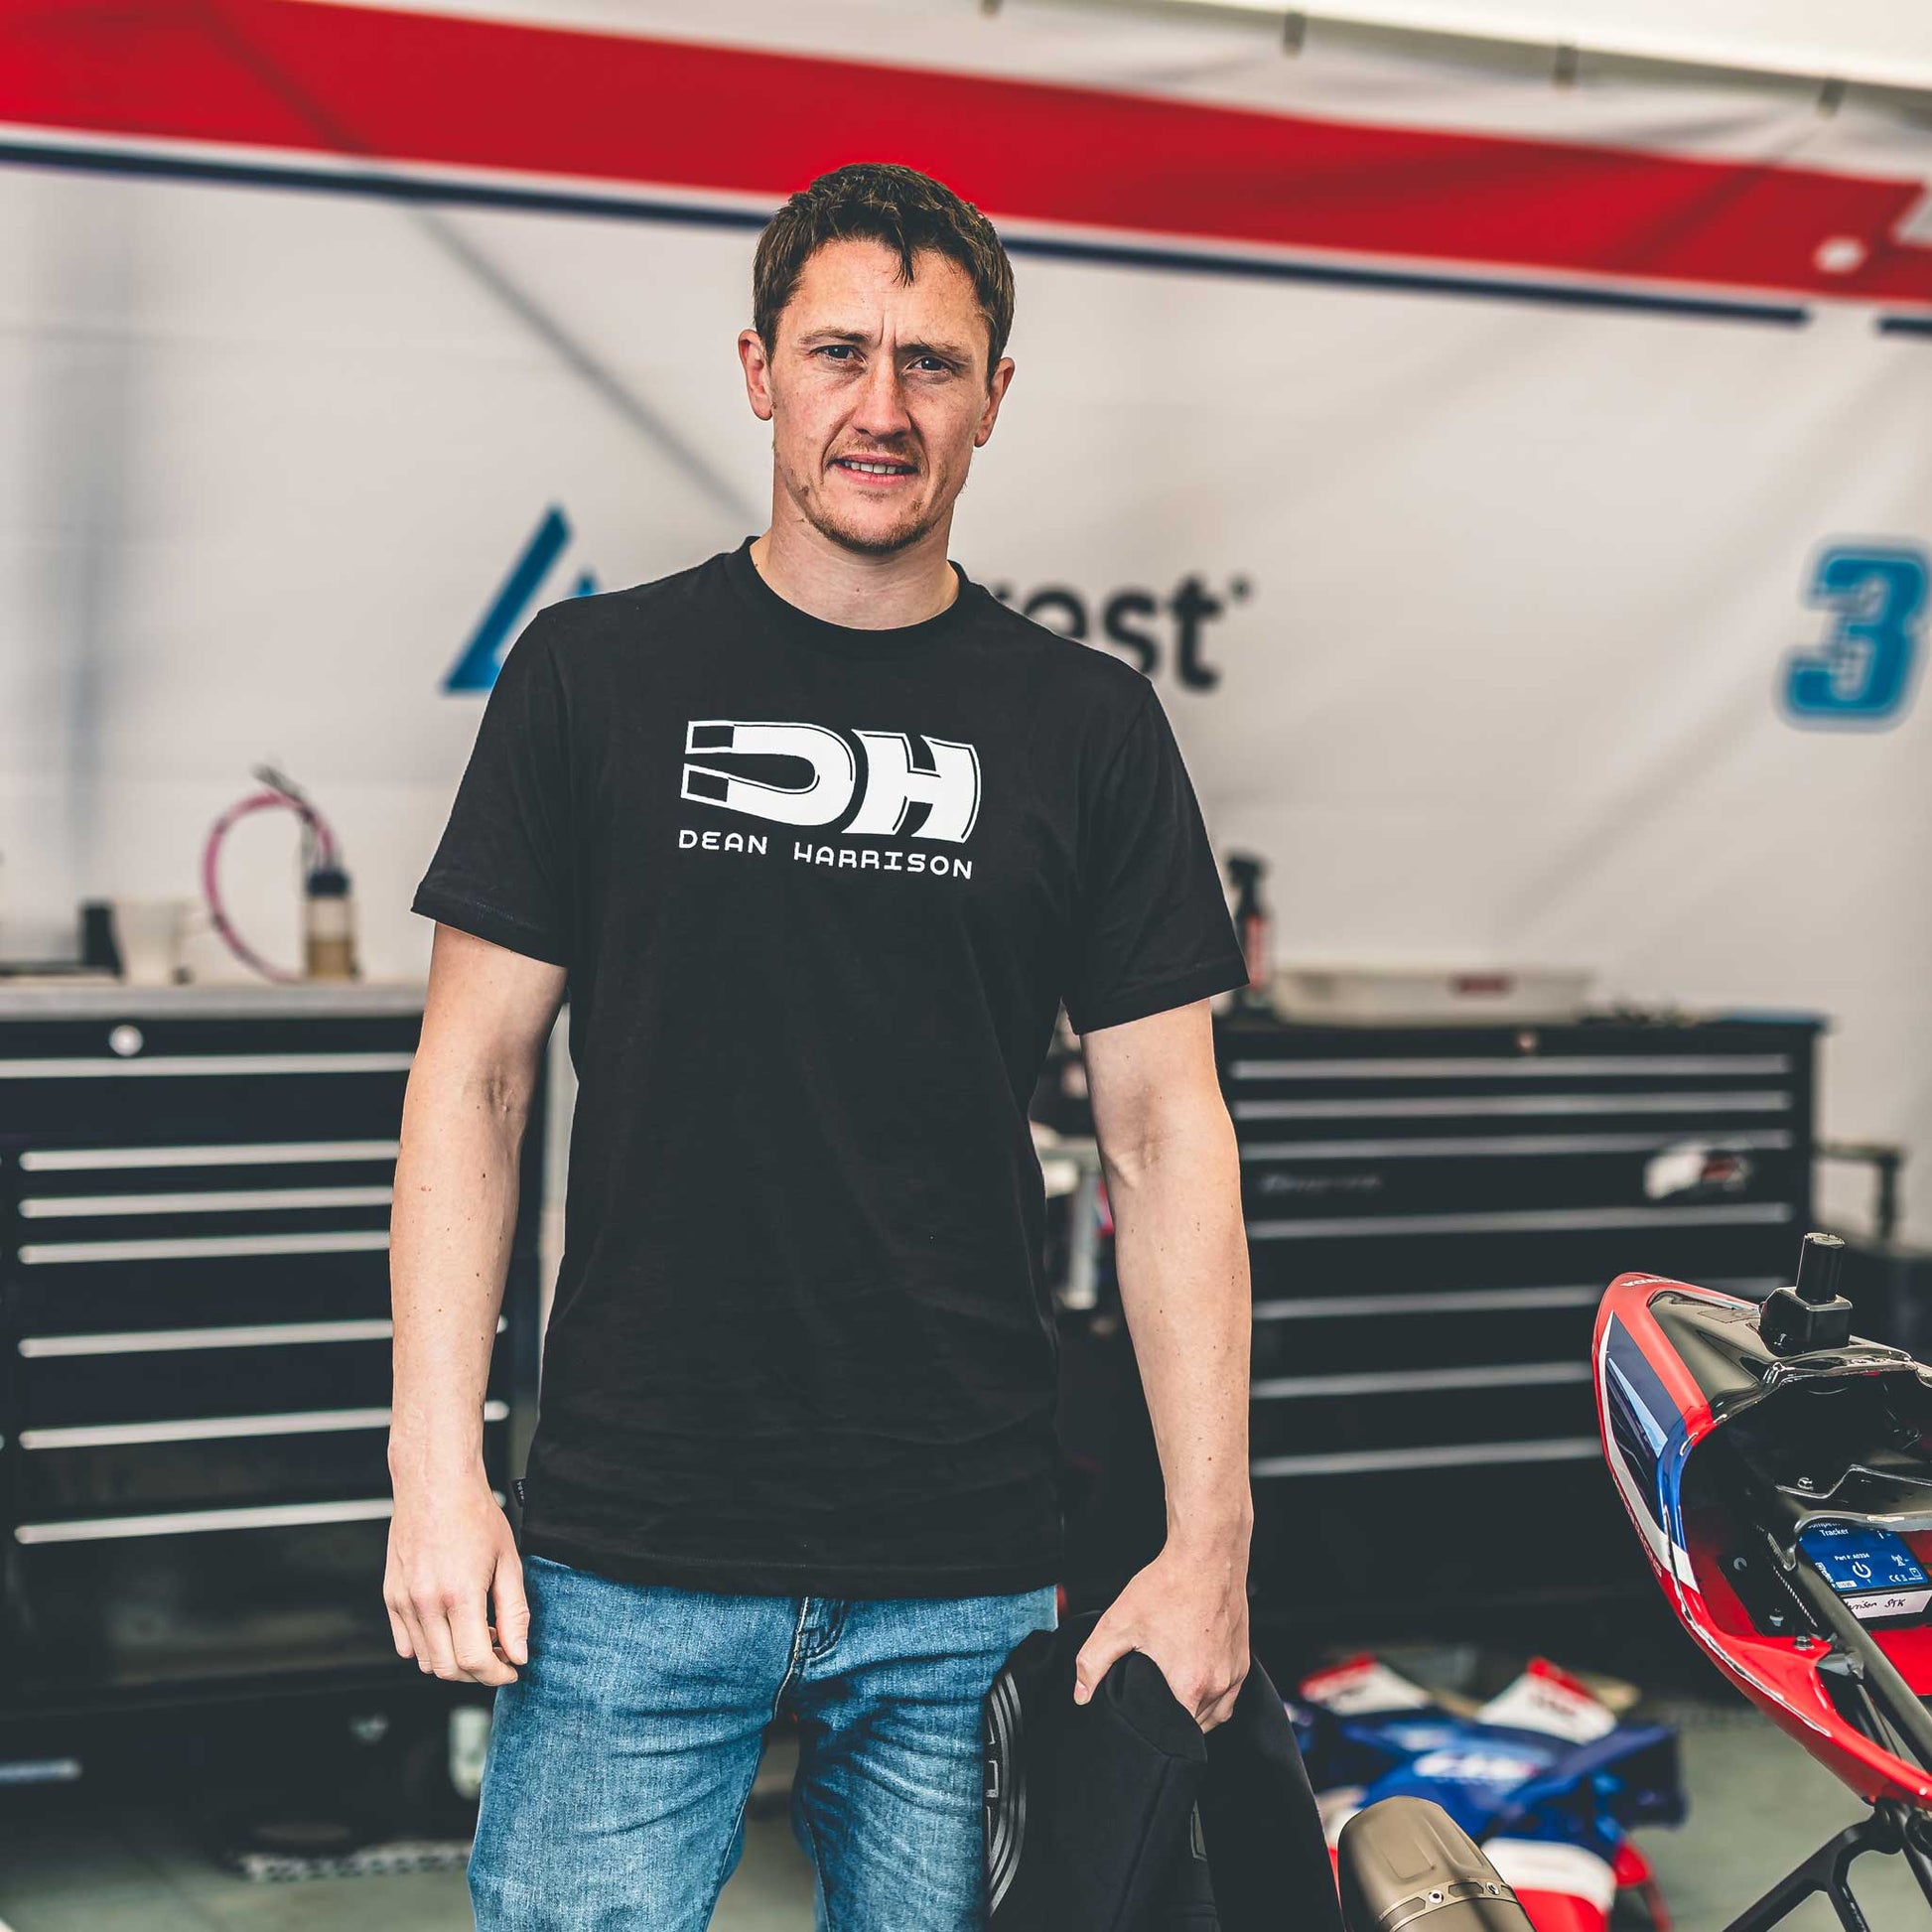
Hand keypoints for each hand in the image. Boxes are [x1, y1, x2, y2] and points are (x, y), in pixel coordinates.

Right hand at [384, 1466, 528, 1685]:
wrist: (436, 1484)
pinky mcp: (390, 1596)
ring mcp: (403, 1601)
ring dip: (453, 1661)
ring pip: (425, 1661)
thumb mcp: (508, 1562)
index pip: (474, 1661)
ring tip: (476, 1636)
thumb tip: (519, 1653)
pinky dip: (428, 1648)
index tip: (512, 1668)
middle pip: (448, 1669)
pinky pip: (405, 1644)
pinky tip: (450, 1628)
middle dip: (477, 1673)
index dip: (497, 1674)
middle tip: (498, 1655)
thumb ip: (514, 1613)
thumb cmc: (475, 1515)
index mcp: (459, 1594)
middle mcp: (426, 1602)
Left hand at [1073, 1534, 1250, 1730]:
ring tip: (1169, 1697)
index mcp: (1190, 1685)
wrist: (1207, 1554)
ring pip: (1215, 1716)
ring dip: (1194, 1714)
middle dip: (1172, 1724)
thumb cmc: (1168, 1585)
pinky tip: (1193, 1683)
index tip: (1140, 1722)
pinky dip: (1212, 1699)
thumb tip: (1081, 1694)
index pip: (1174, 1736)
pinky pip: (1229, 1697)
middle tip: (1150, 1704)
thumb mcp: (1119, 1622)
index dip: (1154, 1734)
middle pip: (1195, 1728)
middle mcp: (1219, 1685)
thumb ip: (1093, 1662)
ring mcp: (1235, 1673)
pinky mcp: (1243, 1660)